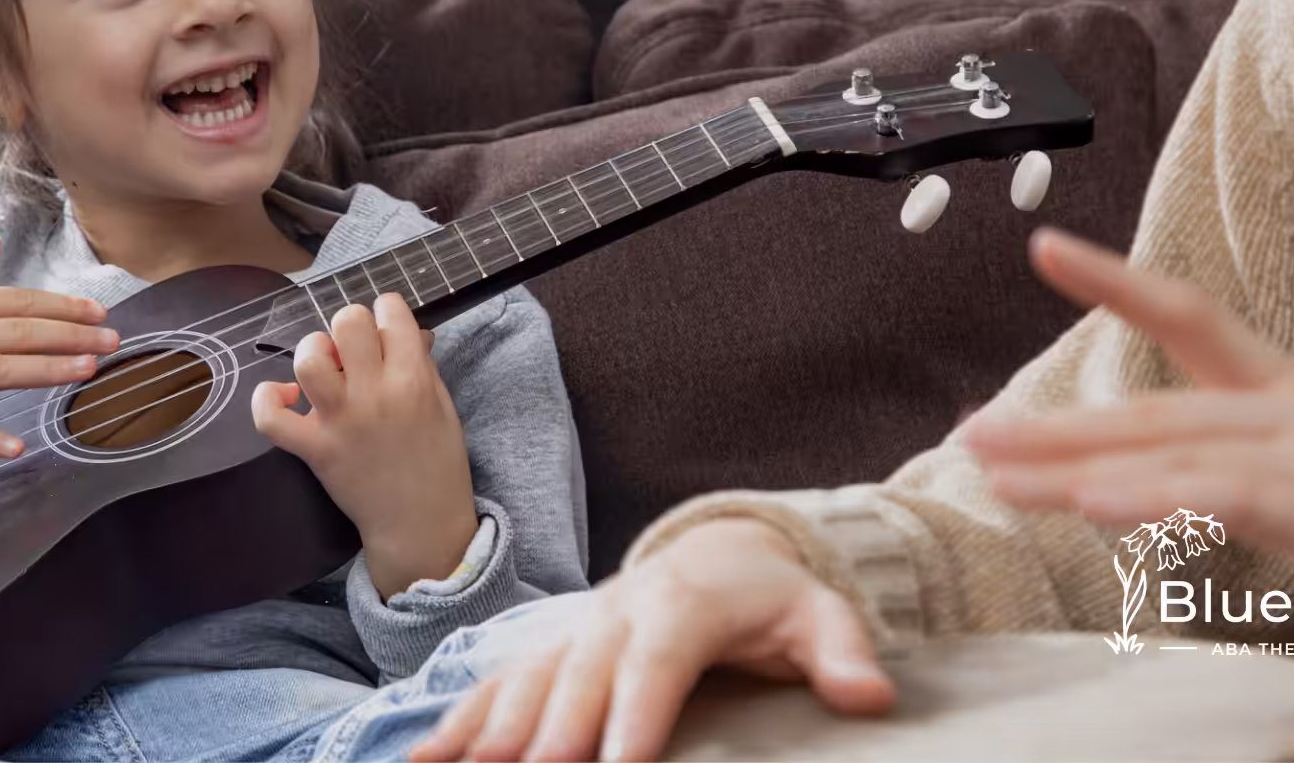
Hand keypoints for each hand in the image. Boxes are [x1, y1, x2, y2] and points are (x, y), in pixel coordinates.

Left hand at [251, 292, 476, 596]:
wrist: (421, 524)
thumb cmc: (438, 463)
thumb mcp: (443, 405)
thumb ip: (421, 364)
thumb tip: (405, 330)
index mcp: (414, 379)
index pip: (390, 312)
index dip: (385, 312)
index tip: (384, 329)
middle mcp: (376, 394)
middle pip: (347, 322)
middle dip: (350, 326)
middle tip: (355, 350)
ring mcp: (342, 421)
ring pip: (309, 358)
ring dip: (314, 351)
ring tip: (325, 367)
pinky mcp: (315, 449)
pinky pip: (271, 418)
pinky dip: (268, 399)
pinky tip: (285, 395)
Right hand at [412, 518, 894, 762]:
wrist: (719, 551)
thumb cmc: (770, 597)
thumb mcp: (819, 615)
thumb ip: (843, 652)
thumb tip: (871, 695)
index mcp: (682, 603)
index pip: (656, 663)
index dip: (634, 713)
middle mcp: (617, 612)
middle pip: (579, 677)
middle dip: (549, 735)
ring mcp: (576, 629)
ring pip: (527, 680)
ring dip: (491, 729)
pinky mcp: (551, 649)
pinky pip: (497, 684)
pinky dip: (458, 722)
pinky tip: (421, 761)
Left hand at [965, 227, 1293, 666]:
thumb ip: (1241, 470)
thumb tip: (1146, 476)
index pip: (1196, 317)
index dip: (1119, 280)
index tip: (1046, 246)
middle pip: (1155, 409)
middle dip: (1054, 424)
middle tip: (968, 432)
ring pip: (1177, 453)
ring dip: (1078, 465)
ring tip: (998, 471)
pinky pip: (1234, 503)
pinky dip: (1161, 500)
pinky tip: (1098, 506)